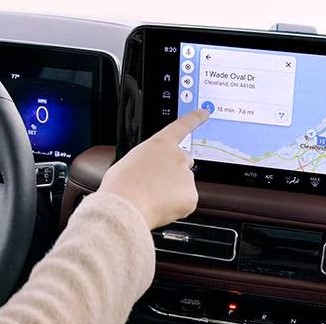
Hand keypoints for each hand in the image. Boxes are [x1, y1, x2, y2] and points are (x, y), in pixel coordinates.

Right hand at [99, 109, 208, 228]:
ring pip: (184, 185)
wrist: (125, 206)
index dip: (195, 118)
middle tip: (158, 185)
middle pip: (185, 162)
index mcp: (160, 144)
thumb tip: (148, 172)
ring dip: (173, 192)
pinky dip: (177, 207)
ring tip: (152, 199)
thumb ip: (146, 161)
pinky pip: (187, 203)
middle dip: (176, 172)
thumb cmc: (121, 186)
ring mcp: (186, 176)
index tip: (205, 112)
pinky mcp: (191, 196)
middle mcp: (177, 156)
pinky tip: (161, 208)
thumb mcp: (129, 162)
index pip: (182, 126)